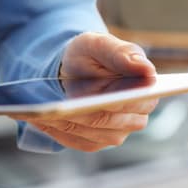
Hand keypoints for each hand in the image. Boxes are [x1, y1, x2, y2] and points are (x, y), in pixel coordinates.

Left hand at [18, 32, 158, 151]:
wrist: (74, 68)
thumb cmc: (90, 54)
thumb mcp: (101, 44)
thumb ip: (123, 54)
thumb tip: (147, 70)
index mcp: (145, 91)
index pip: (130, 102)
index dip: (110, 101)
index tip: (88, 100)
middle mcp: (136, 117)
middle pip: (106, 120)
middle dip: (80, 113)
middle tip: (55, 107)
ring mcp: (117, 133)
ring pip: (89, 132)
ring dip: (65, 122)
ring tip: (41, 112)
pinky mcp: (96, 142)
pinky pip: (75, 140)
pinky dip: (57, 130)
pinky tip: (40, 119)